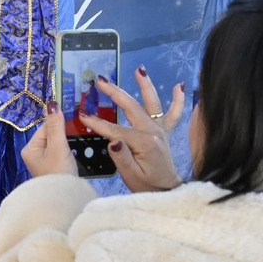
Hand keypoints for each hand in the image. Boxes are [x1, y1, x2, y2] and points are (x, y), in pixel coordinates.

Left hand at [20, 109, 77, 178]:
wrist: (64, 198)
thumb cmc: (58, 172)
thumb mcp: (58, 146)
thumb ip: (56, 125)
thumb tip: (52, 103)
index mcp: (30, 148)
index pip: (45, 127)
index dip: (59, 123)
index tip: (73, 119)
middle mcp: (34, 155)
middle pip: (51, 135)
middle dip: (64, 134)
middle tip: (77, 134)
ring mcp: (43, 162)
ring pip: (57, 143)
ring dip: (68, 143)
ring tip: (77, 145)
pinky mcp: (53, 168)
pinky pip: (61, 152)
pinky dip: (69, 151)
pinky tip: (75, 154)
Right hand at [79, 67, 185, 193]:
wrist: (167, 192)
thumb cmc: (147, 186)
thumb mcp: (130, 176)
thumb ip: (121, 157)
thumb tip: (112, 140)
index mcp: (143, 142)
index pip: (115, 129)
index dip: (97, 122)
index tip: (82, 114)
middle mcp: (153, 131)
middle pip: (132, 107)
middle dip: (114, 92)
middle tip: (100, 80)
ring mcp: (161, 130)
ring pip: (153, 103)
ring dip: (146, 85)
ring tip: (140, 70)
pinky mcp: (166, 132)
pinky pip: (174, 113)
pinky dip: (179, 100)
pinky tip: (180, 86)